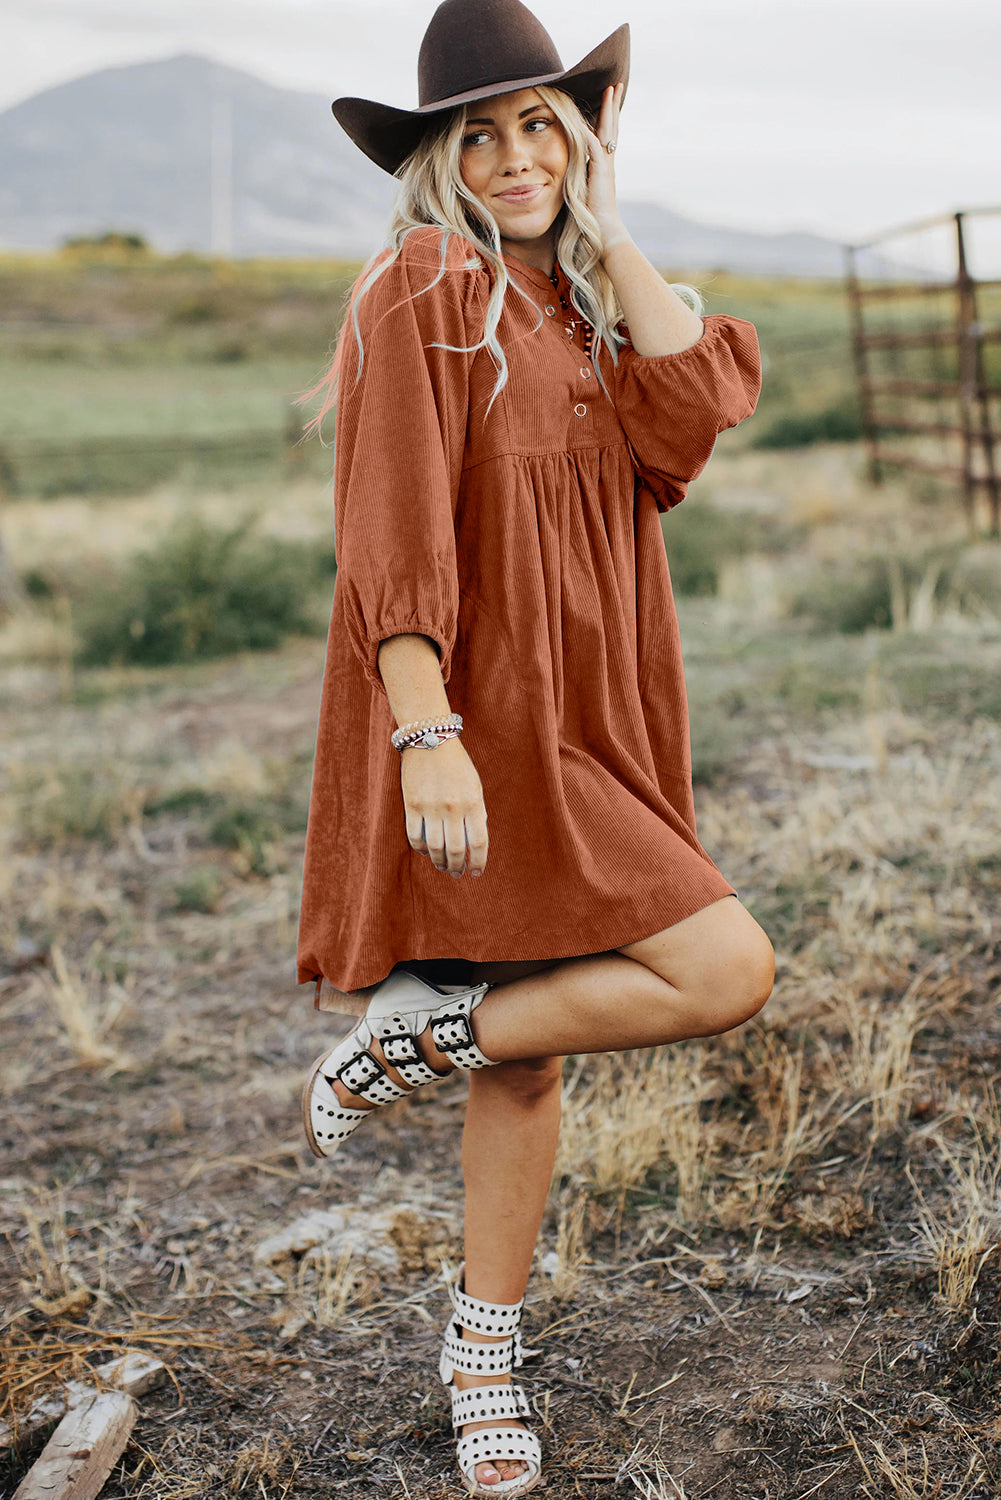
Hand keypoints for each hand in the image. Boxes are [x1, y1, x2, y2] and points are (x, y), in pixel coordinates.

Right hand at [402, 736, 487, 878]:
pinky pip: (415, 836)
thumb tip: (474, 842)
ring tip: (442, 866)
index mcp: (473, 802)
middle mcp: (452, 807)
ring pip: (435, 847)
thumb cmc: (457, 765)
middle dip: (457, 867)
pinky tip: (427, 851)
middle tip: (457, 873)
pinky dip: (422, 849)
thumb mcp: (475, 786)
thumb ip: (476, 812)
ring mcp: (430, 807)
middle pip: (455, 850)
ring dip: (440, 862)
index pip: (478, 843)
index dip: (478, 862)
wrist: (430, 740)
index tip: (476, 872)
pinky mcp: (412, 805)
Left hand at [584, 83, 628, 250]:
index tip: (604, 101)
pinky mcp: (602, 174)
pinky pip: (594, 148)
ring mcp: (606, 167)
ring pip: (608, 131)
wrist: (605, 235)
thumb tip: (557, 181)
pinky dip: (589, 133)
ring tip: (610, 89)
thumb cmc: (590, 223)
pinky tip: (582, 119)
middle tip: (615, 84)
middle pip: (610, 127)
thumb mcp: (579, 197)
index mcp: (601, 168)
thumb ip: (574, 184)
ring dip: (608, 109)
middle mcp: (607, 164)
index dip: (603, 118)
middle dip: (612, 105)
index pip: (603, 136)